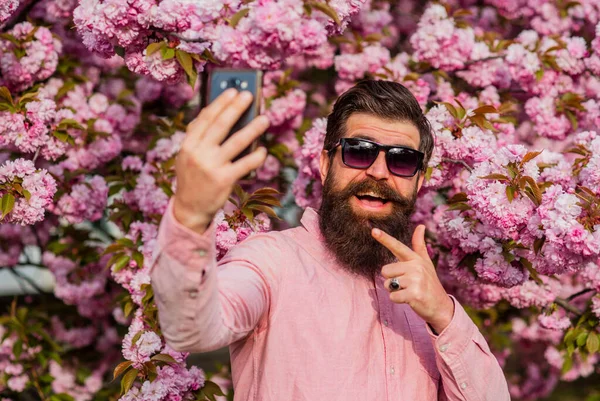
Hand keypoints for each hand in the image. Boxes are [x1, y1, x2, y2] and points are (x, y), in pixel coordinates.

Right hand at [173, 89, 269, 233]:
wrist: (189, 208)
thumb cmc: (193, 177)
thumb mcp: (188, 156)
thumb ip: (199, 136)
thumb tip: (217, 113)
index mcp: (188, 145)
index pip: (206, 118)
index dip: (221, 103)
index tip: (233, 90)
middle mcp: (198, 154)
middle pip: (221, 125)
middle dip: (237, 108)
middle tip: (250, 96)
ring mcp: (211, 167)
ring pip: (237, 142)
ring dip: (253, 128)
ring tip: (265, 119)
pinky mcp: (224, 180)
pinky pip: (245, 164)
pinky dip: (256, 156)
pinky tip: (264, 150)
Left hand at [371, 225, 453, 333]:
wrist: (441, 306)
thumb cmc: (429, 283)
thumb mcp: (425, 263)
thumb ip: (419, 245)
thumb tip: (421, 225)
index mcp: (415, 259)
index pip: (397, 247)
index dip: (384, 238)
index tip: (373, 230)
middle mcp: (416, 267)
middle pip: (385, 270)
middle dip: (391, 280)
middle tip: (406, 284)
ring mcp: (416, 280)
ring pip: (388, 284)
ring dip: (394, 291)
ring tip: (408, 291)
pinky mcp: (414, 294)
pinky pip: (393, 296)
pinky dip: (397, 300)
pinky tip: (409, 299)